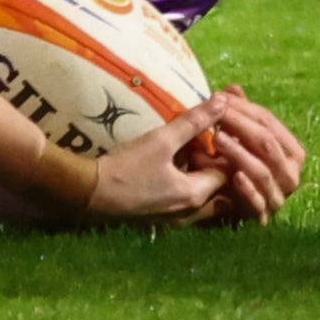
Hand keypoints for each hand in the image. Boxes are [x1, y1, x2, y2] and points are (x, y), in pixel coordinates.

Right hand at [83, 92, 259, 222]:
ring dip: (203, 172)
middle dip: (218, 162)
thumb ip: (194, 121)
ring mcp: (176, 217)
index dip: (228, 149)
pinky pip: (187, 199)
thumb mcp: (162, 140)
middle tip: (212, 138)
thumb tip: (222, 101)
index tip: (222, 128)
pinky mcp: (162, 216)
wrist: (90, 193)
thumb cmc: (127, 167)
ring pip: (203, 194)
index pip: (229, 172)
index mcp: (195, 195)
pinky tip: (178, 161)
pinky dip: (189, 180)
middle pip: (219, 187)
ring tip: (196, 146)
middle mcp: (190, 212)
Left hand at [171, 89, 305, 226]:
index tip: (219, 98)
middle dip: (241, 126)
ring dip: (239, 153)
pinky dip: (247, 189)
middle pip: (267, 143)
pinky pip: (258, 202)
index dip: (245, 108)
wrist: (235, 205)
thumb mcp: (242, 137)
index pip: (269, 123)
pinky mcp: (264, 214)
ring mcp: (279, 195)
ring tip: (216, 139)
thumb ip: (241, 114)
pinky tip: (233, 176)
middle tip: (215, 114)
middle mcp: (292, 173)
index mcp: (293, 152)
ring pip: (262, 170)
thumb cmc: (241, 163)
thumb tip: (232, 88)